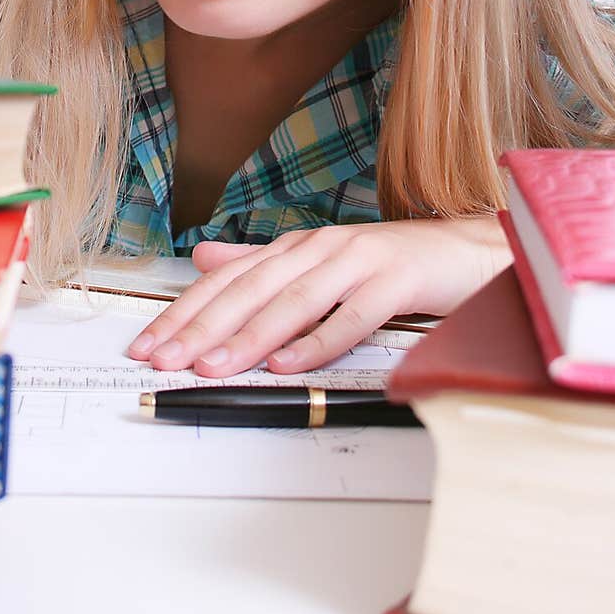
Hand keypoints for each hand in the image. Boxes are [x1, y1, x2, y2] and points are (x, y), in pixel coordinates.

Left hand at [126, 216, 511, 376]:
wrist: (467, 252)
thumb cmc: (390, 265)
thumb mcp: (318, 262)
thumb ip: (260, 263)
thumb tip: (201, 259)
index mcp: (295, 248)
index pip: (227, 280)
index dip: (183, 311)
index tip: (147, 345)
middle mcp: (319, 249)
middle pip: (249, 290)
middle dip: (201, 326)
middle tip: (163, 359)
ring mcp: (357, 262)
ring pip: (293, 301)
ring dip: (249, 336)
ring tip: (212, 366)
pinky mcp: (395, 281)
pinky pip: (352, 316)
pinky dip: (319, 341)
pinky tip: (290, 365)